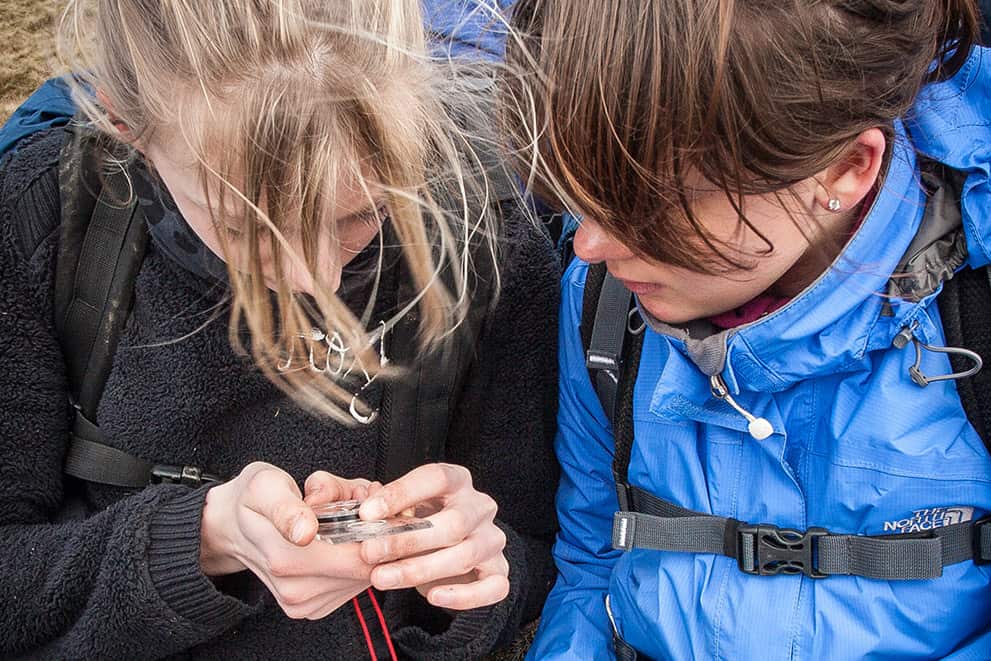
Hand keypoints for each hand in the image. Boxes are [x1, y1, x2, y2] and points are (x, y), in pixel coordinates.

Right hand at [199, 462, 374, 618]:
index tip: (366, 501)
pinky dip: (353, 562)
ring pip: (361, 578)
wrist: (229, 526)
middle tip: (356, 504)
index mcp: (285, 558)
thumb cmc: (251, 500)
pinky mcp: (310, 609)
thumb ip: (287, 508)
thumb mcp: (266, 487)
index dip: (376, 528)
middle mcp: (295, 590)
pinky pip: (350, 586)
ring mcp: (302, 604)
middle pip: (365, 568)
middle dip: (372, 536)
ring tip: (343, 522)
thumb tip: (305, 532)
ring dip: (363, 549)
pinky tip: (338, 542)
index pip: (358, 558)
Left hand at [356, 463, 509, 610]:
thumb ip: (386, 509)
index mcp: (458, 482)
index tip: (367, 513)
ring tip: (382, 578)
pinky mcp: (500, 572)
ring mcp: (493, 540)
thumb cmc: (424, 523)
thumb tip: (365, 507)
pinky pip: (492, 587)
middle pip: (454, 521)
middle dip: (407, 539)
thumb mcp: (403, 510)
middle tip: (370, 552)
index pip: (436, 477)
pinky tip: (433, 596)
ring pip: (466, 555)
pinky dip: (463, 596)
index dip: (402, 492)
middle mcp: (480, 507)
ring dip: (420, 570)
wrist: (449, 552)